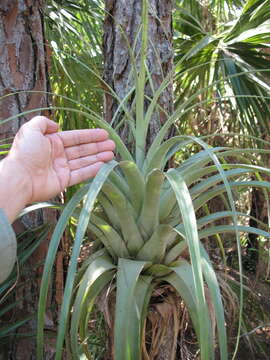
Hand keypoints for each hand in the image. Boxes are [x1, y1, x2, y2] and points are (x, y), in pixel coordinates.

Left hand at [0, 116, 114, 221]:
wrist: (20, 178)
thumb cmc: (25, 153)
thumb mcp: (31, 130)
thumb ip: (44, 122)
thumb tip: (56, 125)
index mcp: (52, 142)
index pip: (75, 137)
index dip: (90, 135)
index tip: (105, 134)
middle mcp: (58, 155)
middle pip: (82, 149)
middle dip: (98, 147)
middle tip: (112, 145)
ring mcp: (61, 169)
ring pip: (84, 161)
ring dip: (98, 158)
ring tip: (112, 154)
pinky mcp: (64, 182)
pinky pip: (81, 174)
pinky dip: (93, 170)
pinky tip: (104, 165)